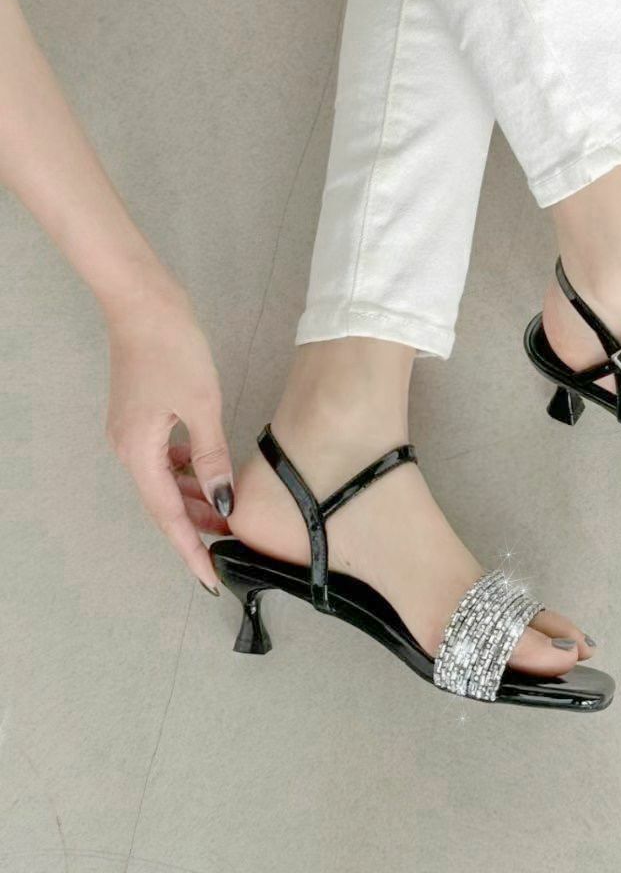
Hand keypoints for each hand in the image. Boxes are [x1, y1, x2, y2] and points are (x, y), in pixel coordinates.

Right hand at [105, 291, 233, 591]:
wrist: (143, 303)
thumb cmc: (173, 349)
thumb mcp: (201, 403)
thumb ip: (211, 456)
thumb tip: (221, 503)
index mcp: (138, 452)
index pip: (168, 516)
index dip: (190, 549)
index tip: (210, 579)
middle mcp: (128, 449)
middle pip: (163, 502)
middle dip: (195, 526)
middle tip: (229, 545)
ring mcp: (131, 432)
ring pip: (163, 479)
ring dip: (192, 498)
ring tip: (225, 514)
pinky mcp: (139, 415)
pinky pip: (163, 457)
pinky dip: (185, 470)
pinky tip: (207, 472)